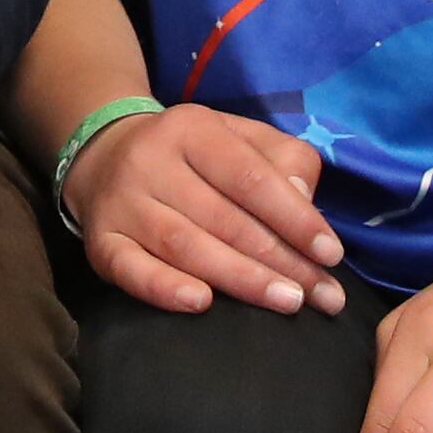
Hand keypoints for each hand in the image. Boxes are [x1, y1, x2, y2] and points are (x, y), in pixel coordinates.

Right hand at [61, 103, 345, 318]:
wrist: (106, 155)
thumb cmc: (194, 154)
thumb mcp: (242, 138)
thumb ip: (284, 160)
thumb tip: (305, 203)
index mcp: (192, 128)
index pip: (249, 176)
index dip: (294, 218)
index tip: (331, 254)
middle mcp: (151, 160)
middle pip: (222, 217)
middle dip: (281, 261)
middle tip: (324, 296)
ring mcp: (122, 203)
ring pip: (184, 245)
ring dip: (240, 280)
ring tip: (288, 303)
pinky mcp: (100, 241)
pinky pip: (129, 269)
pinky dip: (163, 288)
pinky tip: (200, 304)